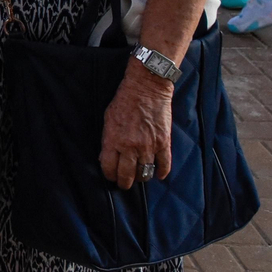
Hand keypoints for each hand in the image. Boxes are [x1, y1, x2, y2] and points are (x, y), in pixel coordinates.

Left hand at [99, 67, 173, 189]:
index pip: (109, 168)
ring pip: (145, 173)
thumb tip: (107, 157)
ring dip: (141, 177)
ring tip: (139, 176)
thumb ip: (108, 140)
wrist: (146, 88)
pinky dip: (161, 172)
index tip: (111, 176)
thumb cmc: (124, 101)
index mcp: (113, 140)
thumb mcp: (108, 119)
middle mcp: (131, 146)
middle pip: (127, 176)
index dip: (110, 175)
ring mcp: (148, 146)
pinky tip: (157, 174)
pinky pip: (164, 165)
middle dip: (124, 182)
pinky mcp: (163, 143)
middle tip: (124, 183)